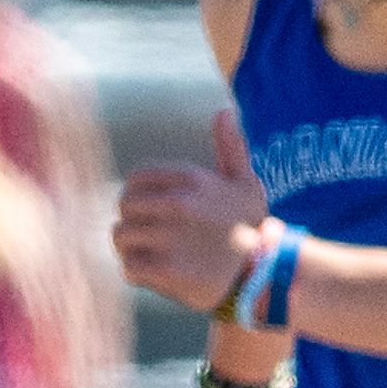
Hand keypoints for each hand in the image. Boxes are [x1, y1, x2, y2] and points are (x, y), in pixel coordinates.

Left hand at [114, 106, 271, 311]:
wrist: (265, 275)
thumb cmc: (249, 227)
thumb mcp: (245, 183)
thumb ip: (231, 147)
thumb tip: (224, 112)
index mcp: (190, 179)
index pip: (134, 181)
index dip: (139, 199)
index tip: (155, 214)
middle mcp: (178, 203)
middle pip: (124, 207)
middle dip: (134, 222)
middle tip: (153, 237)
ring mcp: (170, 236)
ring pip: (121, 236)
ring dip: (131, 248)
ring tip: (154, 255)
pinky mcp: (167, 269)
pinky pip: (129, 267)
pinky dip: (137, 273)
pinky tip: (156, 275)